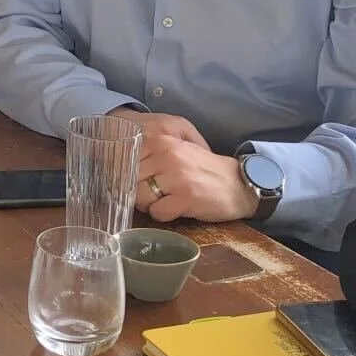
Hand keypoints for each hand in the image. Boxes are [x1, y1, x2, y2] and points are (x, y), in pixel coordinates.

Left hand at [107, 112, 251, 220]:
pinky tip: (176, 209)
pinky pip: (157, 213)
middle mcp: (167, 155)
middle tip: (155, 195)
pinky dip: (163, 215)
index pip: (125, 159)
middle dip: (137, 192)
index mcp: (162, 140)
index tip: (137, 181)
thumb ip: (150, 154)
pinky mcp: (185, 197)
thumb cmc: (202, 171)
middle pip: (129, 180)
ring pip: (140, 197)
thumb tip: (117, 169)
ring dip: (149, 205)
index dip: (125, 175)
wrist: (237, 185)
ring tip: (165, 201)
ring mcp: (176, 176)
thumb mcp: (176, 151)